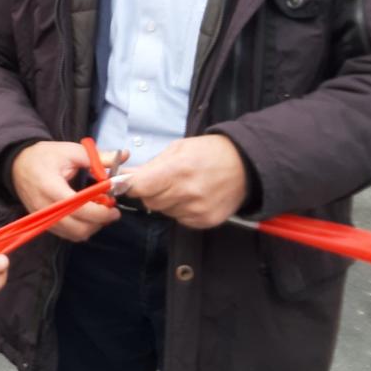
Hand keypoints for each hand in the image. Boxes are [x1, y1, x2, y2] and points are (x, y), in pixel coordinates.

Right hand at [9, 140, 125, 241]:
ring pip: (72, 234)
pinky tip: (87, 218)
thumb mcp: (71, 151)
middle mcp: (44, 207)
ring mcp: (42, 218)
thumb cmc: (44, 156)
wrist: (17, 165)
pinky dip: (80, 230)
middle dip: (98, 222)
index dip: (100, 211)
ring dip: (91, 228)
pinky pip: (65, 235)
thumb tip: (124, 155)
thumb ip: (98, 158)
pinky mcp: (42, 223)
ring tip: (100, 214)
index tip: (114, 207)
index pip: (79, 208)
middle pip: (77, 227)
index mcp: (51, 187)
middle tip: (111, 212)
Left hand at [123, 134, 247, 228]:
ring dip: (166, 201)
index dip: (130, 186)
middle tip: (163, 180)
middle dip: (150, 192)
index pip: (140, 187)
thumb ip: (151, 165)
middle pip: (149, 202)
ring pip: (163, 211)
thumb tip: (124, 177)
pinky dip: (180, 209)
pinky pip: (179, 218)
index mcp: (178, 170)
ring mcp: (197, 210)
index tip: (127, 183)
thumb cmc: (210, 152)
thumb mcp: (178, 149)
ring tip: (183, 186)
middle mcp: (188, 193)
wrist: (246, 166)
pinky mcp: (205, 221)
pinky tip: (193, 197)